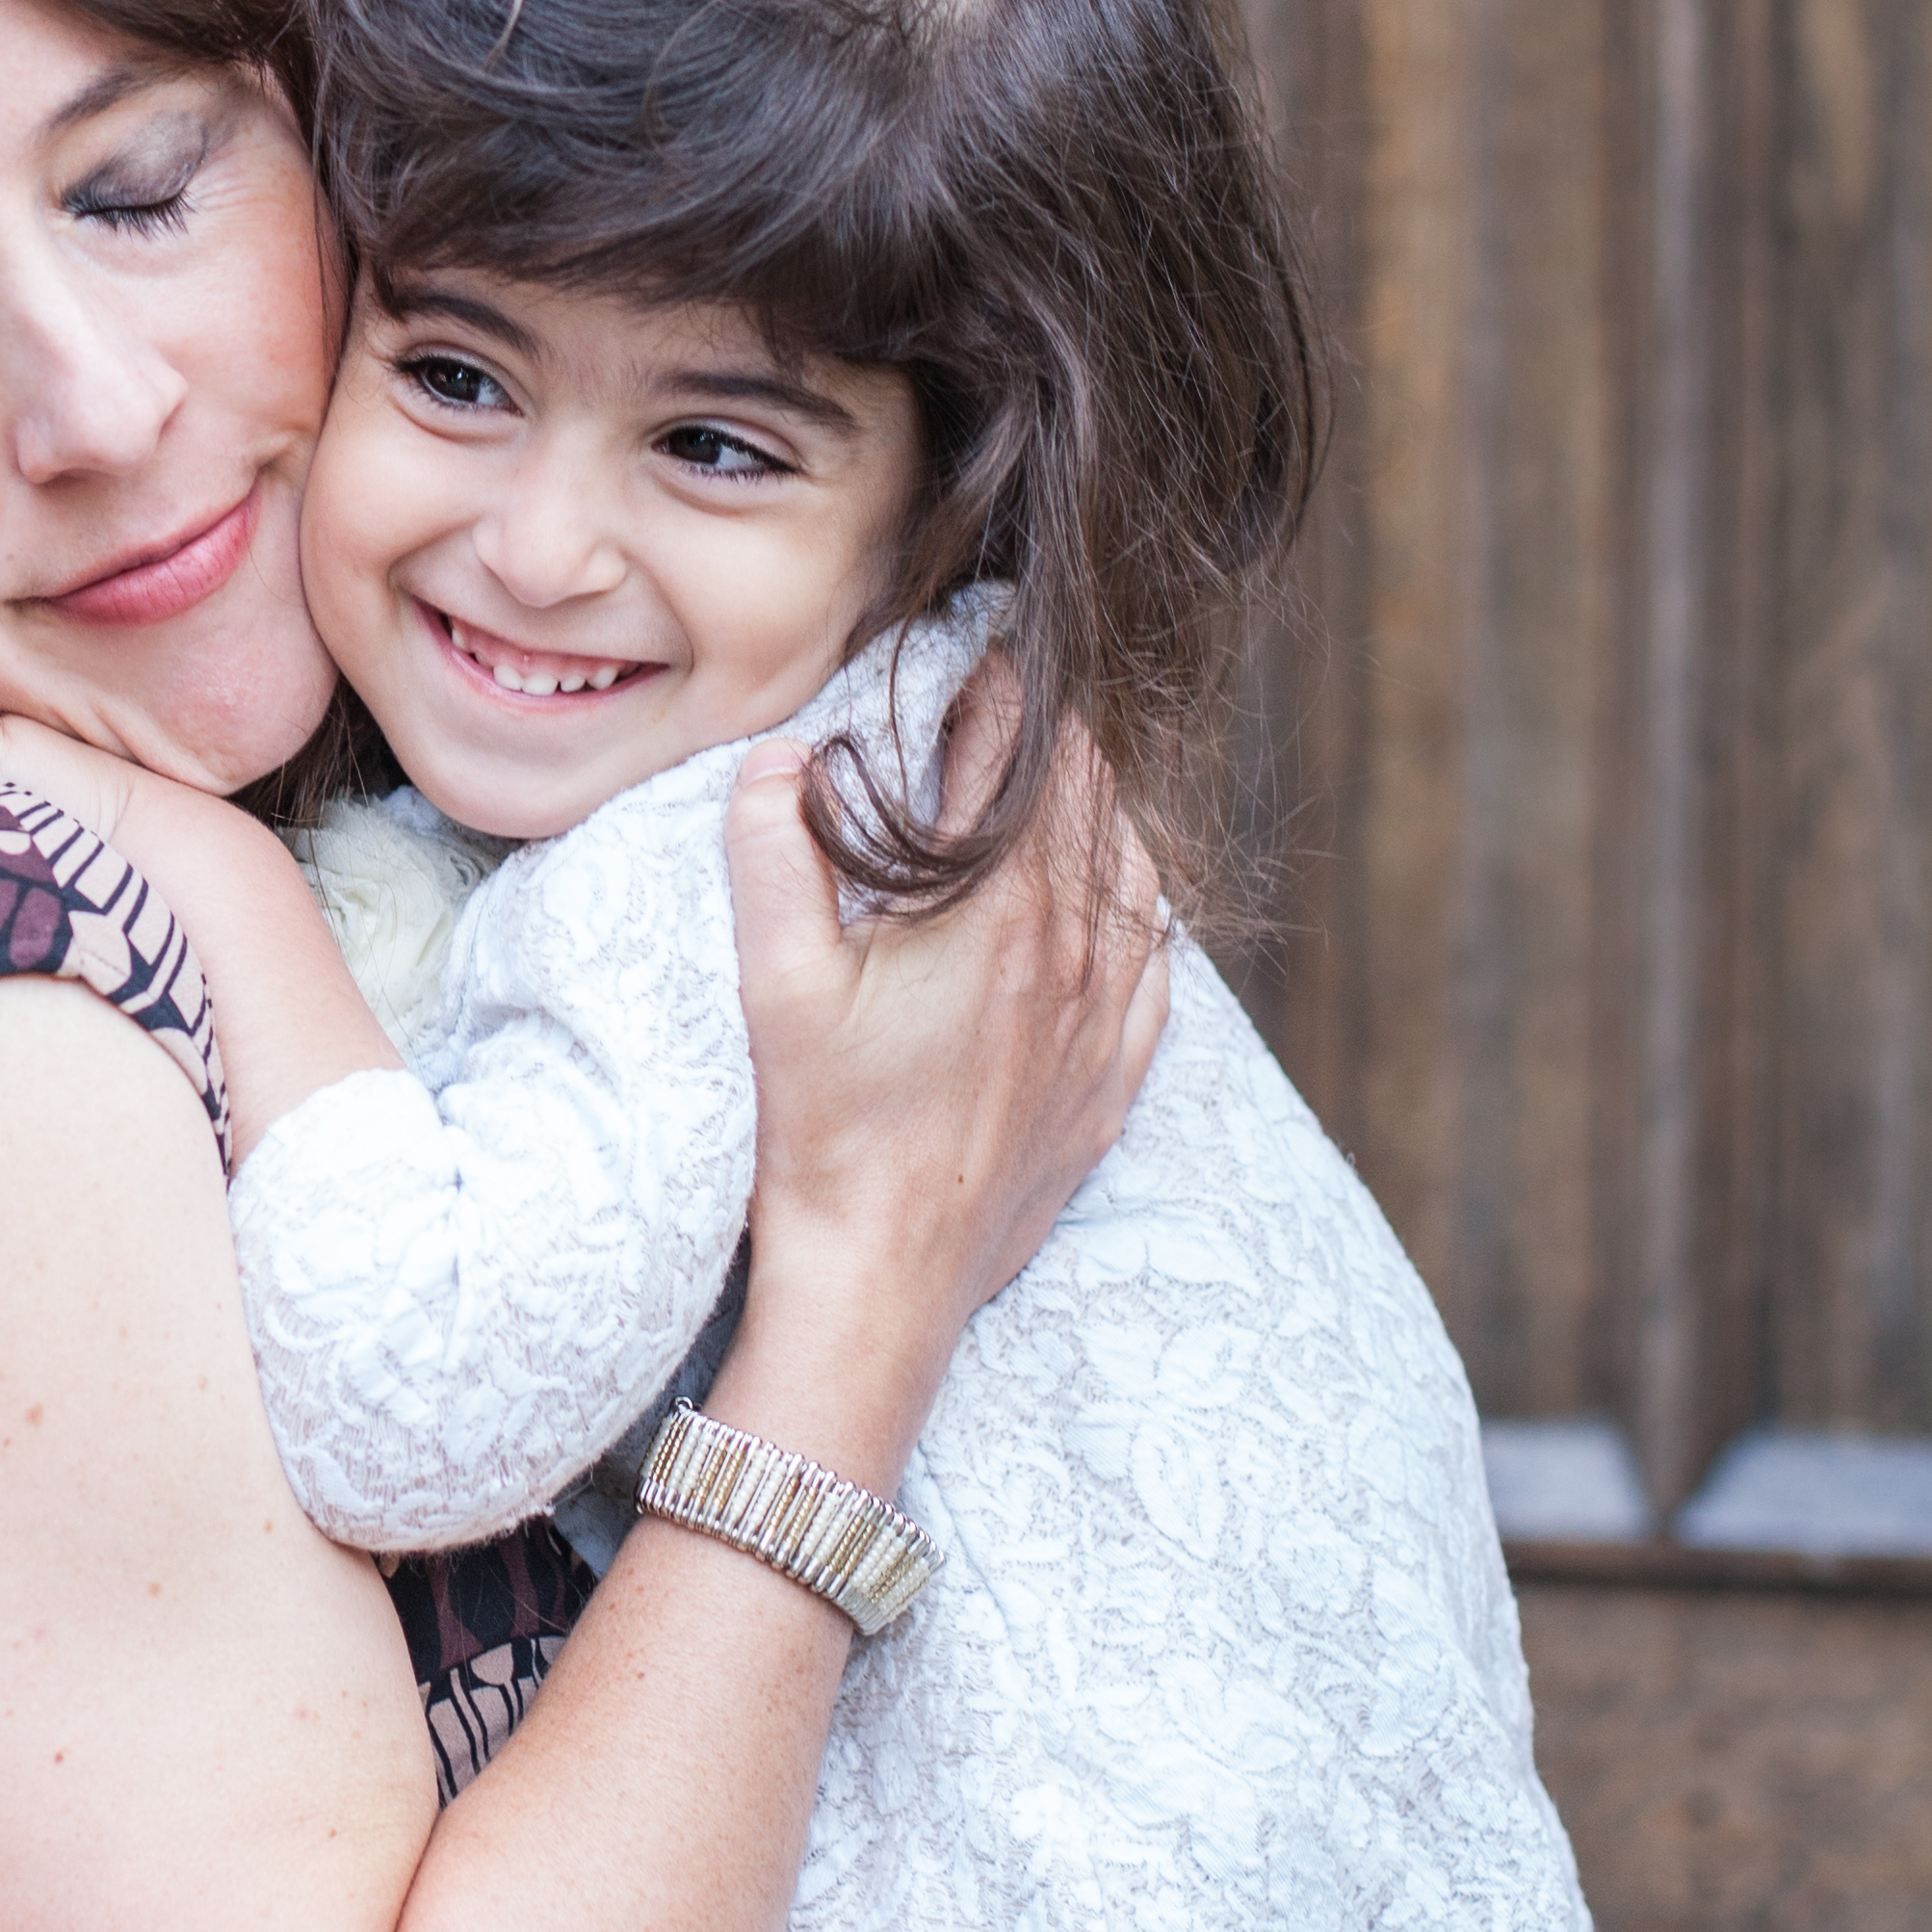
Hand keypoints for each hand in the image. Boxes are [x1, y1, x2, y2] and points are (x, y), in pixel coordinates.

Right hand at [725, 678, 1165, 1394]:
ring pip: (1136, 873)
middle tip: (1007, 701)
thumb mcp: (777, 984)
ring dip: (1098, 813)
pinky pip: (1156, 963)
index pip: (1024, 755)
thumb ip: (775, 852)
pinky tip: (1107, 897)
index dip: (1000, 690)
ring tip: (1054, 781)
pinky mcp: (1114, 1080)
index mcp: (1001, 912)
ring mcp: (1107, 1022)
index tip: (974, 652)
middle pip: (1093, 799)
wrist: (884, 1278)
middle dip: (1052, 738)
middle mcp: (1076, 955)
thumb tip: (782, 756)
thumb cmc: (822, 1132)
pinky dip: (1134, 905)